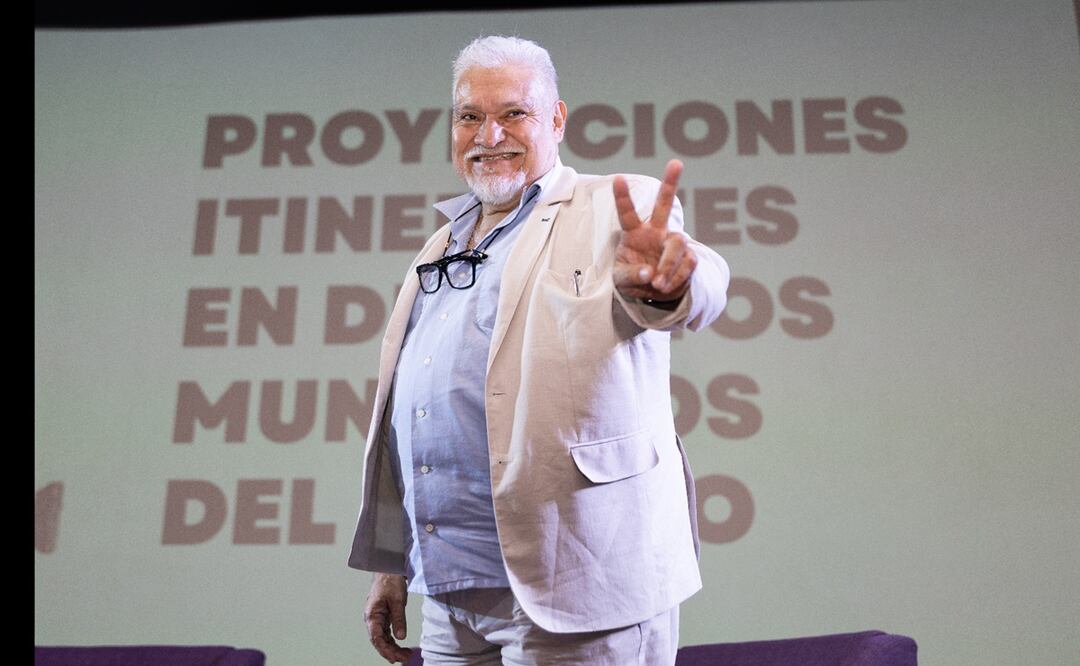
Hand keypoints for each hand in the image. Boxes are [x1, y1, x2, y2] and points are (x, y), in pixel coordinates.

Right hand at [364, 572, 412, 663]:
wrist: (388, 569)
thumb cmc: (390, 582)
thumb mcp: (398, 600)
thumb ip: (399, 619)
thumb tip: (401, 637)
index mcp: (372, 615)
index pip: (376, 638)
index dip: (385, 649)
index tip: (395, 657)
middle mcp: (372, 619)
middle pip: (379, 641)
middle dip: (391, 652)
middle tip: (405, 658)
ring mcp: (377, 619)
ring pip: (382, 639)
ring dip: (392, 648)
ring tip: (405, 656)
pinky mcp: (383, 618)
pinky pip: (386, 633)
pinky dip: (392, 641)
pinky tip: (400, 647)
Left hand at [612, 159, 697, 302]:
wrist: (655, 293)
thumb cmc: (633, 278)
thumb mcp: (622, 281)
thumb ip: (631, 276)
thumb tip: (649, 274)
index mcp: (634, 233)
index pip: (627, 213)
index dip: (623, 197)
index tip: (618, 179)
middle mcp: (656, 232)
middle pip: (665, 205)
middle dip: (670, 184)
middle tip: (676, 163)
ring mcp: (673, 242)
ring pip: (678, 243)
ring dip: (668, 264)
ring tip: (658, 284)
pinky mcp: (689, 256)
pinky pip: (687, 263)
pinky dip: (677, 277)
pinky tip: (666, 286)